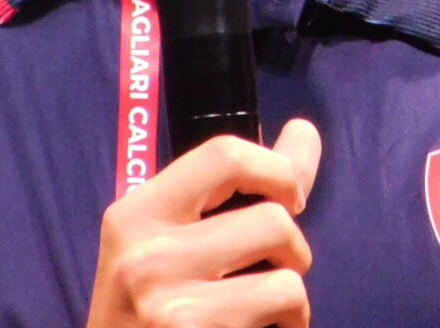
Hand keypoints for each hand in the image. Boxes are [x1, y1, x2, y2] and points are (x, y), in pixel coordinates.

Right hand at [88, 119, 322, 327]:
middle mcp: (145, 257)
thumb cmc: (150, 311)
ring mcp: (170, 308)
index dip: (277, 170)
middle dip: (292, 251)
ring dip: (292, 301)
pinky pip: (285, 315)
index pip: (225, 155)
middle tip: (269, 274)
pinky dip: (290, 327)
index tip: (289, 199)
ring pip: (288, 279)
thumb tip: (304, 131)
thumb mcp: (169, 245)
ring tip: (265, 313)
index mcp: (135, 215)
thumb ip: (237, 188)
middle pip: (273, 220)